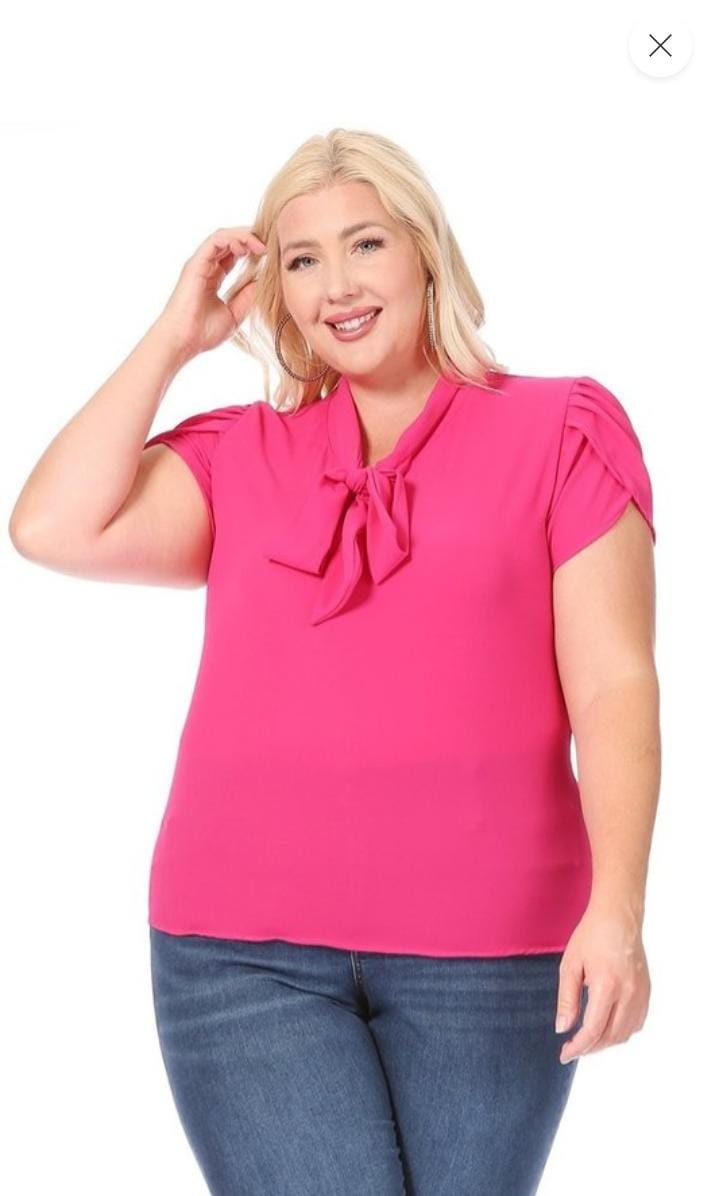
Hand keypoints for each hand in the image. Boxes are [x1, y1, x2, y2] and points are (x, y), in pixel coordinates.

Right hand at [156, 226, 267, 358]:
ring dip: (245, 236)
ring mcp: (200, 263)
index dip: (252, 249)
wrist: (183, 341)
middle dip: (251, 238)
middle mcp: (206, 267)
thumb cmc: (203, 333)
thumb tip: (263, 280)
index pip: (234, 254)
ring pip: (223, 236)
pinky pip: (216, 240)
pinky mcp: (195, 263)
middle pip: (229, 241)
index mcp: (214, 277)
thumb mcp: (234, 314)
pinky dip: (233, 239)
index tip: (270, 255)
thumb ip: (247, 296)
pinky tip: (248, 248)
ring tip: (261, 247)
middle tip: (270, 246)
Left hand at [555, 898, 650, 1064]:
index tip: (564, 1055)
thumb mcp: (570, 965)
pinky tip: (606, 1028)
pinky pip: (635, 1024)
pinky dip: (620, 1032)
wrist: (619, 917)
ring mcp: (641, 994)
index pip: (593, 1030)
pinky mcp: (647, 992)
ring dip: (605, 1043)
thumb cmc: (591, 937)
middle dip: (589, 1048)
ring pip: (625, 1034)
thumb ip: (567, 999)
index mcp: (607, 986)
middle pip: (610, 1037)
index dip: (578, 1047)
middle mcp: (629, 994)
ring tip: (586, 1040)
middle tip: (571, 1049)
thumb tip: (562, 1029)